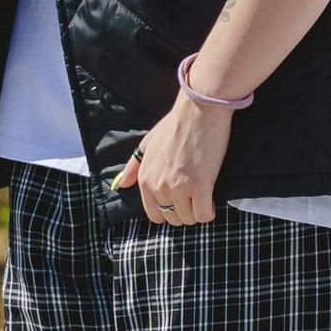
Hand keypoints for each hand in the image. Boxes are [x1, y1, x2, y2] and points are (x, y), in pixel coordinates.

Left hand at [114, 83, 229, 227]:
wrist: (199, 111)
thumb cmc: (176, 124)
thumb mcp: (148, 143)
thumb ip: (133, 166)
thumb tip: (120, 184)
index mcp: (145, 178)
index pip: (154, 214)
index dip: (170, 210)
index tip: (181, 199)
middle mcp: (158, 186)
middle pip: (173, 219)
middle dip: (185, 211)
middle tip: (195, 195)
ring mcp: (179, 187)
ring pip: (189, 219)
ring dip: (198, 211)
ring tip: (204, 193)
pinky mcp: (199, 186)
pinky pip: (204, 215)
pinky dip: (209, 211)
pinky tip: (211, 197)